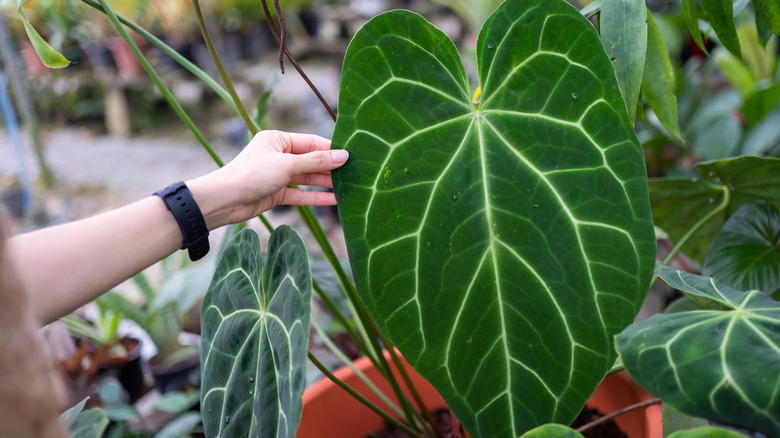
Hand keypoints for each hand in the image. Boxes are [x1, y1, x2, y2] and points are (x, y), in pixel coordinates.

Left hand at [187, 130, 348, 228]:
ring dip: (325, 183)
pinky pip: (301, 194)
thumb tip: (343, 156)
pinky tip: (334, 200)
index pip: (311, 142)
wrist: (225, 200)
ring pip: (307, 178)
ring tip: (348, 187)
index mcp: (278, 139)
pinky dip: (315, 197)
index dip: (331, 149)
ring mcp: (278, 175)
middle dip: (331, 168)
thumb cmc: (252, 174)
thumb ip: (316, 162)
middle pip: (311, 160)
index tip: (352, 155)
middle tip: (355, 173)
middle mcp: (278, 155)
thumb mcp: (288, 165)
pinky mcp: (277, 193)